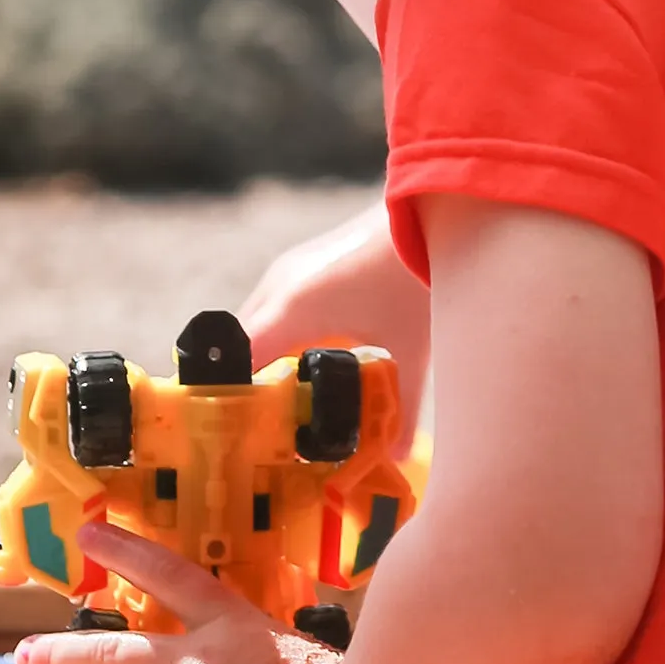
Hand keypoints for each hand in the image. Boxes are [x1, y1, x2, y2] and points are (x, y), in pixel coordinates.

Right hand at [237, 200, 430, 454]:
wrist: (435, 206)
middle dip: (247, 386)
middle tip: (262, 429)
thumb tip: (395, 457)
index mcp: (292, 310)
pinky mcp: (304, 263)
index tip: (233, 433)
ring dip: (264, 360)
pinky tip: (308, 360)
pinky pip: (275, 308)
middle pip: (241, 347)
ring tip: (284, 401)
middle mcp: (279, 287)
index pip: (236, 362)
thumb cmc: (416, 277)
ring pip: (257, 325)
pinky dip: (281, 337)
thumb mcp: (411, 348)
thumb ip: (402, 404)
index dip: (229, 398)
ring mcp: (289, 270)